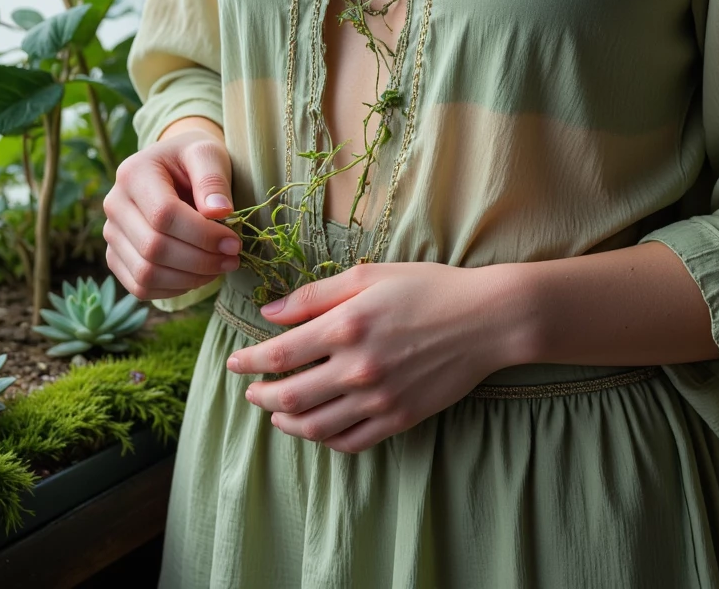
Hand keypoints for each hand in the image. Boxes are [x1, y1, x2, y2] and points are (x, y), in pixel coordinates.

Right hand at [103, 127, 241, 298]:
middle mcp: (114, 205)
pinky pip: (140, 287)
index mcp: (133, 173)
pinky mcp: (116, 257)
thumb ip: (213, 179)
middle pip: (154, 248)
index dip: (202, 235)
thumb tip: (220, 212)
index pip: (164, 215)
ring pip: (145, 274)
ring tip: (219, 267)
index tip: (234, 242)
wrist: (174, 167)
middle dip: (200, 260)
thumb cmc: (192, 158)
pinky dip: (173, 289)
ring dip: (189, 279)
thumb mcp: (207, 153)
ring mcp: (111, 234)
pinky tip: (199, 275)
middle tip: (233, 258)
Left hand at [225, 261, 511, 452]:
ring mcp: (379, 398)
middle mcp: (357, 367)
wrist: (484, 319)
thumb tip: (269, 314)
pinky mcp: (399, 418)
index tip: (235, 364)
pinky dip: (325, 439)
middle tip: (251, 392)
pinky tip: (317, 428)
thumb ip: (314, 296)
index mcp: (346, 326)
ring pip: (315, 426)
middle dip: (261, 397)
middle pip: (290, 397)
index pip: (279, 355)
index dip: (249, 363)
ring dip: (286, 423)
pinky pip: (350, 441)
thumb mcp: (368, 276)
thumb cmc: (426, 287)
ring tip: (276, 415)